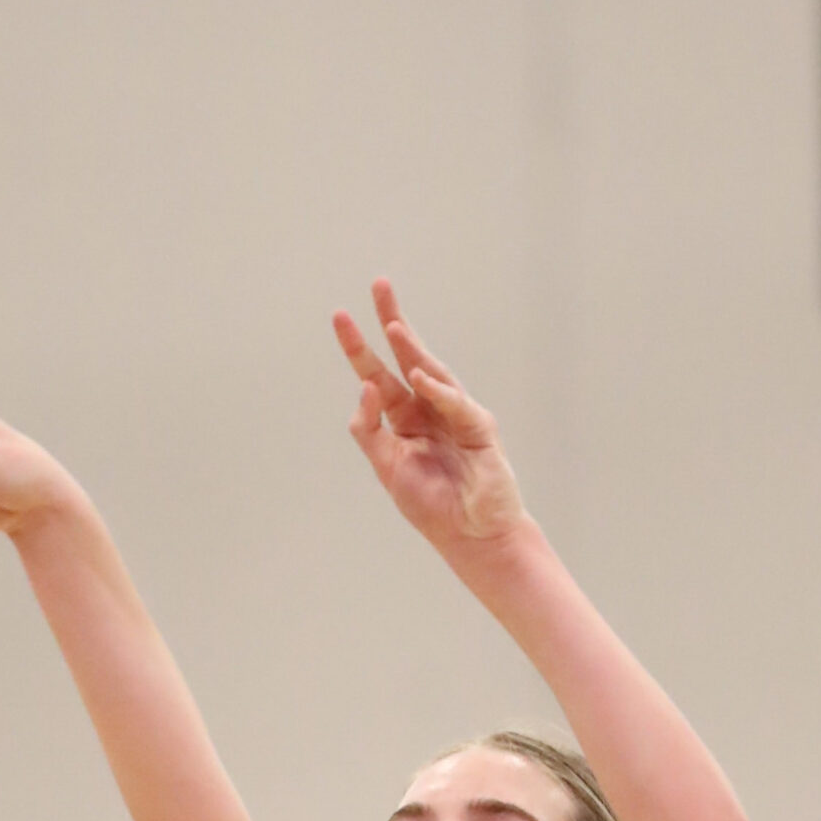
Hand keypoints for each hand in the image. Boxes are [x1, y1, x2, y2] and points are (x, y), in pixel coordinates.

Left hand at [333, 280, 526, 549]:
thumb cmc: (432, 504)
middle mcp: (429, 408)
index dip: (359, 346)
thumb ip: (370, 430)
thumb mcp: (387, 466)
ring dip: (413, 348)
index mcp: (404, 418)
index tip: (341, 315)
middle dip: (393, 320)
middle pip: (408, 356)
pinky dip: (437, 390)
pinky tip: (418, 377)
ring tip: (394, 324)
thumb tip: (364, 387)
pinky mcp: (479, 428)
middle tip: (379, 285)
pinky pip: (455, 404)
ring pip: (432, 371)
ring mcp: (455, 414)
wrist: (472, 536)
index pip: (377, 374)